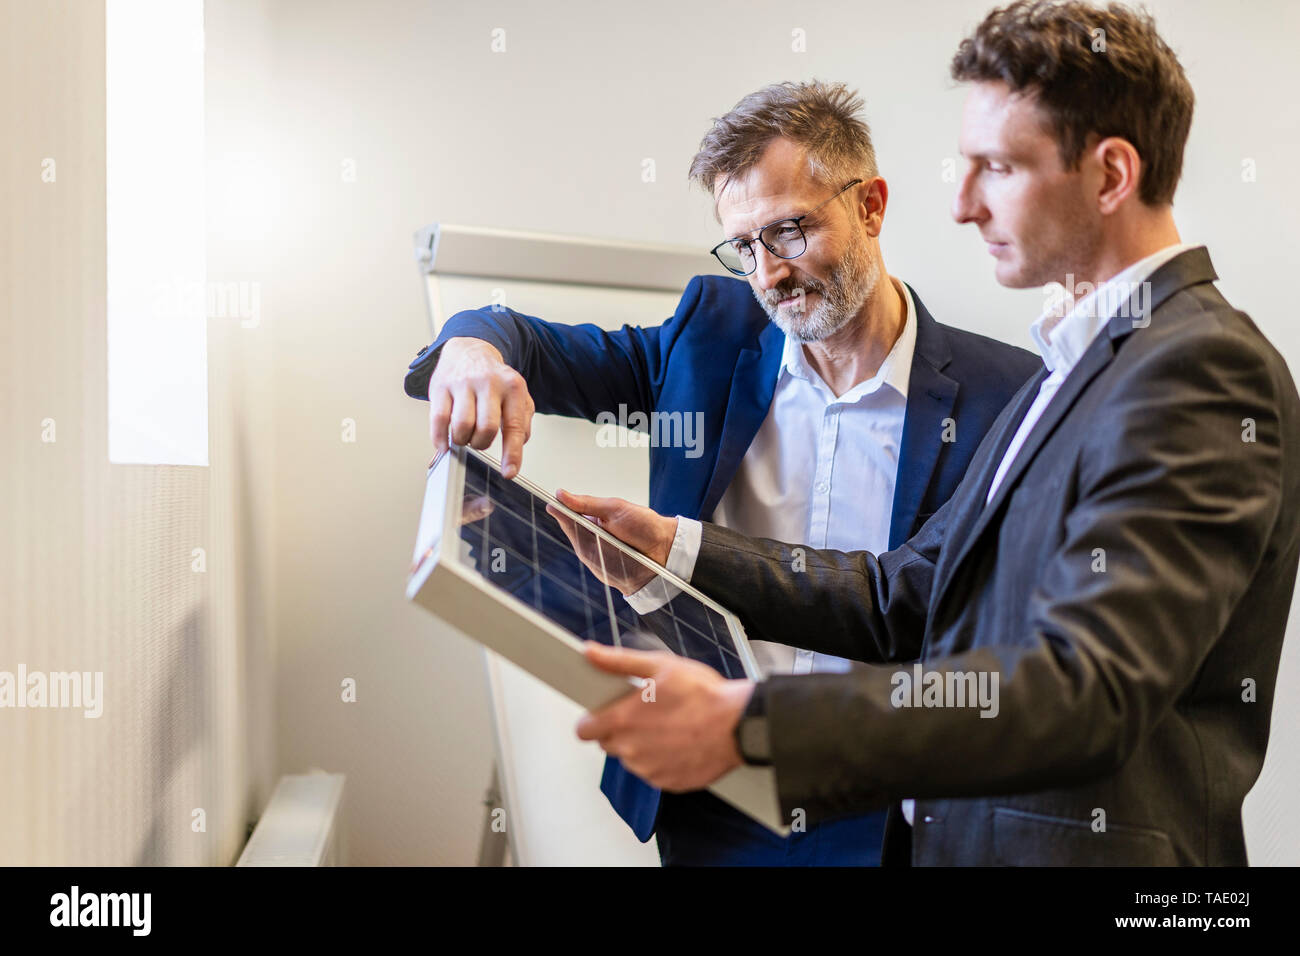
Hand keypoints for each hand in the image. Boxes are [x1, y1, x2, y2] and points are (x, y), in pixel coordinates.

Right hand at [428, 337, 534, 478]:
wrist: (469, 350)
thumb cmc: (494, 379)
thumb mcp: (517, 395)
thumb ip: (522, 421)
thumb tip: (517, 449)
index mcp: (513, 387)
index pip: (514, 426)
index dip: (512, 453)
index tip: (508, 472)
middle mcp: (489, 383)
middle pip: (486, 428)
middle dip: (482, 444)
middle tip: (479, 442)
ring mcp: (463, 384)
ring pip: (462, 426)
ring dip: (463, 441)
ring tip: (464, 437)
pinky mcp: (441, 387)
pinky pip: (438, 420)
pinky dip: (440, 438)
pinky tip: (444, 442)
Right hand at [545, 489, 677, 594]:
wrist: (664, 549)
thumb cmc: (645, 526)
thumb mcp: (614, 508)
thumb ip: (587, 504)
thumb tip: (562, 494)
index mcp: (595, 519)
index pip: (572, 513)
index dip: (560, 509)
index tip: (551, 503)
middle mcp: (593, 536)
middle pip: (570, 530)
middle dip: (566, 521)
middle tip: (561, 510)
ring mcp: (596, 553)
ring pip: (577, 544)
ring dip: (576, 534)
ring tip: (576, 523)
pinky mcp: (600, 568)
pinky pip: (587, 558)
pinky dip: (586, 550)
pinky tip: (587, 542)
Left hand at [576, 643, 752, 791]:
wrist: (739, 724)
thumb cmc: (703, 695)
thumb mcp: (660, 665)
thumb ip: (619, 661)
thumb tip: (591, 652)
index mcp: (622, 721)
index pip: (583, 730)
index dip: (592, 719)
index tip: (605, 713)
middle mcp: (630, 750)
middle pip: (608, 743)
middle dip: (621, 729)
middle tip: (646, 713)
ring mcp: (649, 770)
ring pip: (632, 758)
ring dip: (642, 745)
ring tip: (669, 725)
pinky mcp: (667, 783)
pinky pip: (654, 771)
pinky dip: (662, 759)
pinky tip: (680, 742)